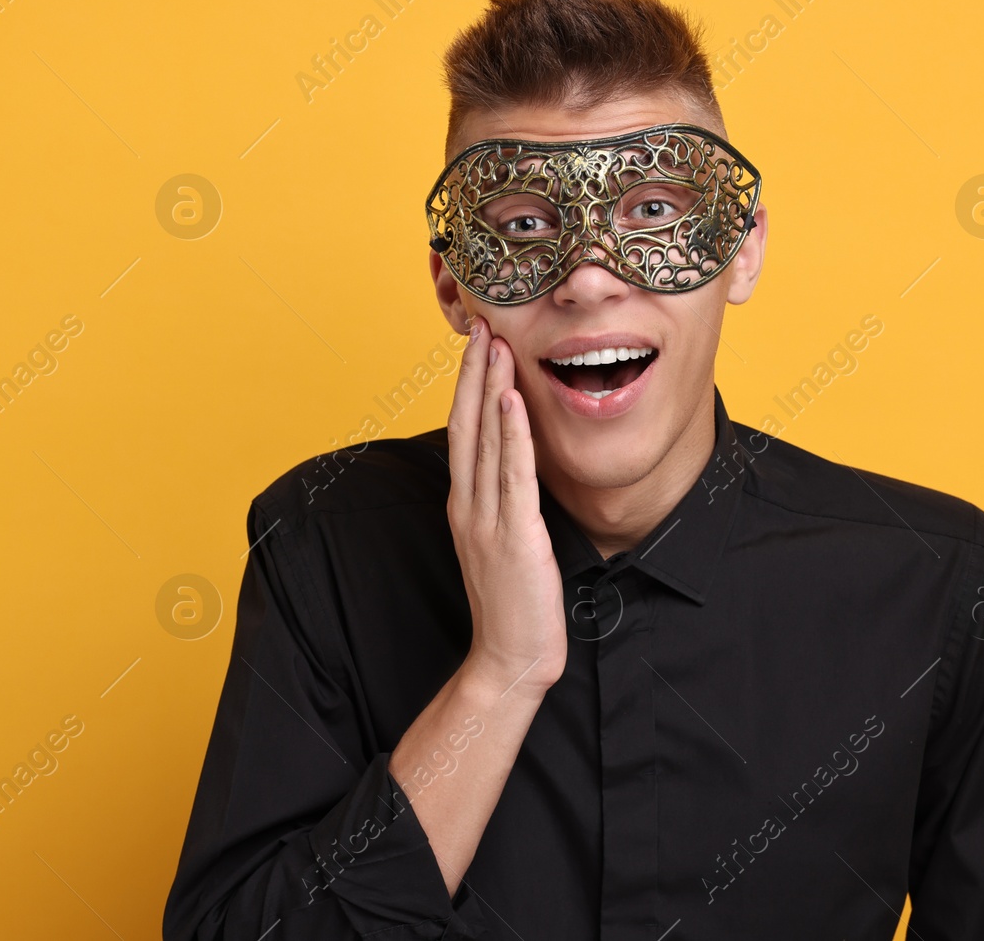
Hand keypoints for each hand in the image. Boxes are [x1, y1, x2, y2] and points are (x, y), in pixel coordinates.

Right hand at [445, 316, 565, 698]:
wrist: (509, 659)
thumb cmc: (514, 604)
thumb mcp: (502, 542)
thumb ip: (504, 503)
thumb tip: (521, 466)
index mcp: (465, 505)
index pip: (462, 432)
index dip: (468, 386)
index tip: (479, 345)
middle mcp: (468, 506)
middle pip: (466, 425)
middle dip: (475, 373)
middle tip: (483, 325)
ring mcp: (487, 520)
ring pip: (485, 441)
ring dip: (491, 389)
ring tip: (497, 345)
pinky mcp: (514, 537)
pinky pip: (512, 476)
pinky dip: (511, 435)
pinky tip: (512, 401)